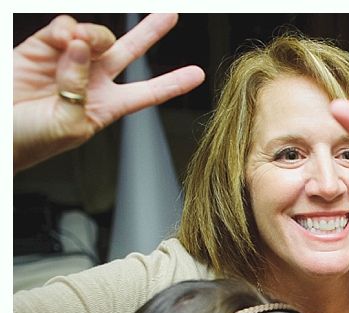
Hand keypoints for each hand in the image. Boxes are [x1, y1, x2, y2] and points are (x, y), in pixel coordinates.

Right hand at [13, 14, 204, 172]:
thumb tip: (81, 48)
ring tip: (77, 43)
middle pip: (129, 52)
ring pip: (96, 36)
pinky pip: (63, 29)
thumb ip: (81, 90)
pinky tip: (64, 39)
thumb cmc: (31, 141)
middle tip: (171, 15)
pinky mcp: (41, 49)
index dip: (172, 83)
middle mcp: (92, 81)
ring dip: (94, 35)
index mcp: (107, 106)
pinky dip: (66, 30)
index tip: (197, 74)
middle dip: (150, 32)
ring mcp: (68, 62)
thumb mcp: (69, 125)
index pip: (148, 93)